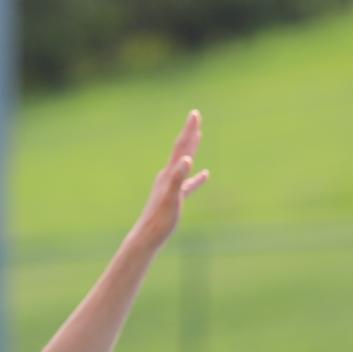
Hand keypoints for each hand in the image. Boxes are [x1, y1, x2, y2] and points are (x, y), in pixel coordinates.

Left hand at [132, 109, 209, 248]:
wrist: (147, 237)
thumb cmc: (160, 219)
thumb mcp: (172, 198)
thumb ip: (178, 178)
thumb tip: (187, 160)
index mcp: (169, 174)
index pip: (181, 147)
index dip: (189, 130)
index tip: (195, 114)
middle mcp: (168, 176)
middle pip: (181, 150)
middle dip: (190, 133)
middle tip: (195, 116)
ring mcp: (171, 187)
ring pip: (184, 163)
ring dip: (191, 149)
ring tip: (197, 136)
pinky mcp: (175, 198)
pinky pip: (188, 183)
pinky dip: (197, 177)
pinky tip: (205, 175)